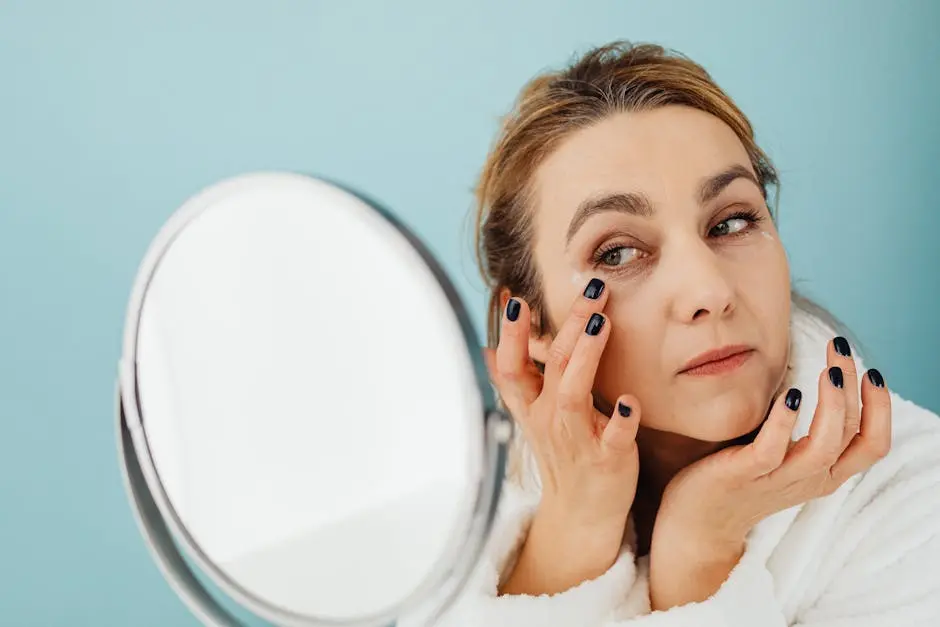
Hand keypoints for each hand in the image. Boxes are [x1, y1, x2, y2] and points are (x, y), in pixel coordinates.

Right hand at [483, 279, 640, 594]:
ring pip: (573, 393)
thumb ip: (518, 378)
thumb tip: (492, 342)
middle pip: (551, 365)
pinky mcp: (608, 459)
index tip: (516, 299)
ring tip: (601, 323)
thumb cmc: (564, 455)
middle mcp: (549, 419)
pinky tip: (630, 401)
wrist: (581, 515)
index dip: (510, 334)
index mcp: (531, 406)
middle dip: (568, 324)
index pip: (511, 366)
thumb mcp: (532, 415)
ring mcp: (577, 439)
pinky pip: (612, 438)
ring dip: (585, 357)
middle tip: (590, 288)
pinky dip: (619, 420)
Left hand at [649, 336, 891, 608]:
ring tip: (829, 371)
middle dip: (854, 388)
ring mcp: (777, 479)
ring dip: (833, 405)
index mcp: (823, 473)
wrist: (696, 521)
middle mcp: (808, 478)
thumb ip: (802, 431)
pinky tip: (790, 394)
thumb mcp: (784, 456)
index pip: (873, 444)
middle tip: (841, 349)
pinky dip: (784, 421)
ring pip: (824, 447)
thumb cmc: (740, 477)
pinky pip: (771, 450)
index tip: (870, 372)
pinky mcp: (743, 475)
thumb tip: (813, 379)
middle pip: (852, 436)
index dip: (880, 408)